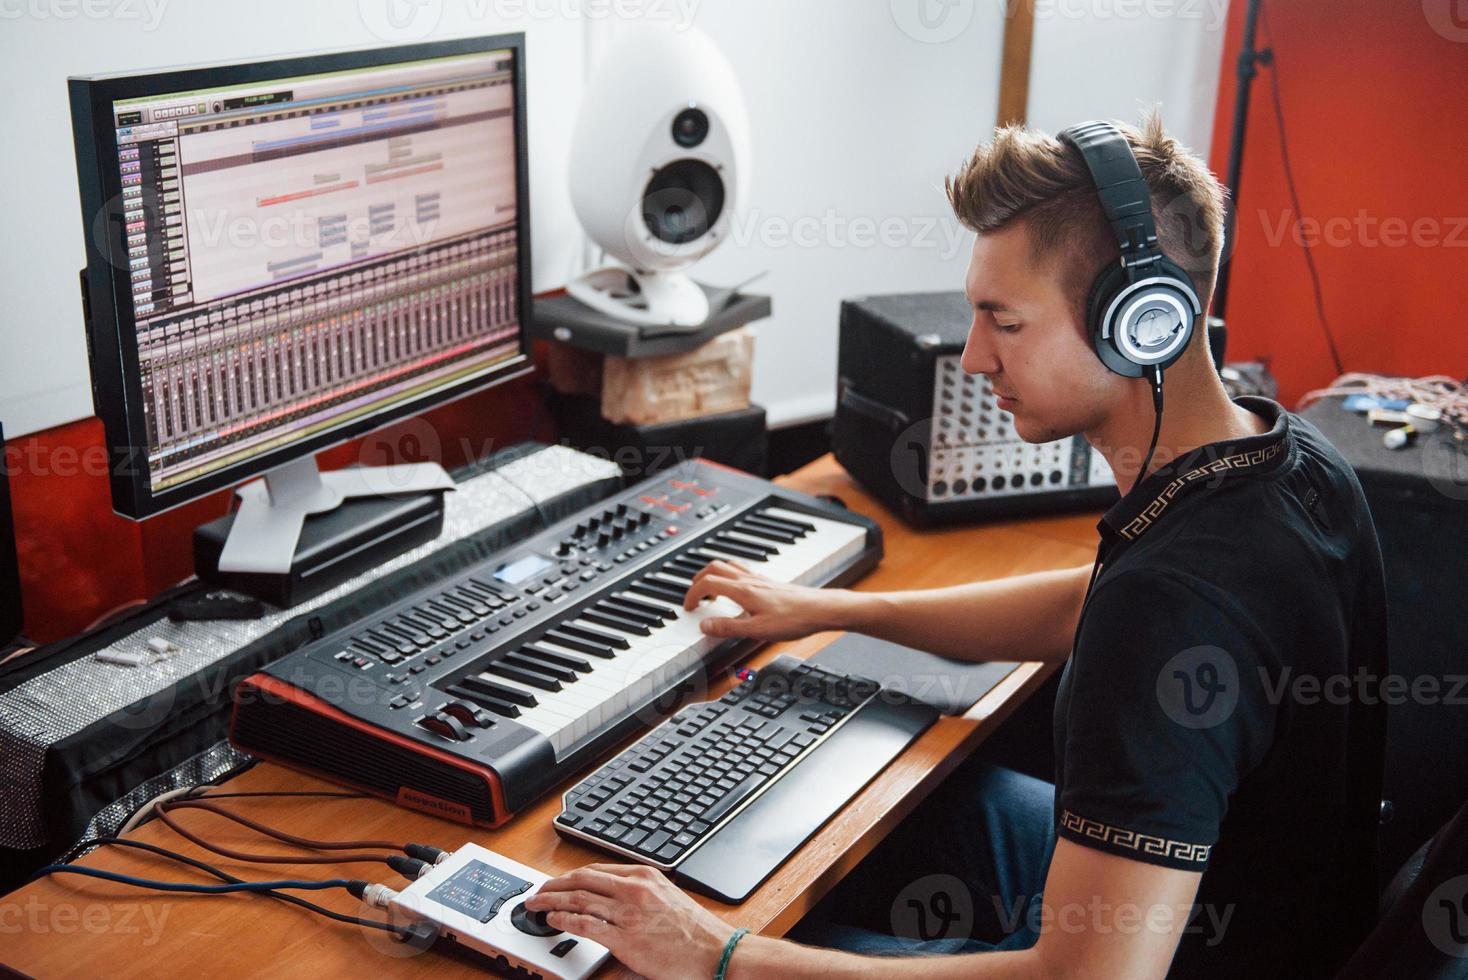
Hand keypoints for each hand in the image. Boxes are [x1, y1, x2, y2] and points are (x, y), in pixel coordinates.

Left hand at [523, 864, 734, 979]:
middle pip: (581, 880)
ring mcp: (628, 914)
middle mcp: (634, 889)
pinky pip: (586, 925)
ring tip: (536, 904)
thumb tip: (612, 898)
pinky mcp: (625, 939)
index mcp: (643, 876)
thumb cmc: (694, 931)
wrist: (714, 952)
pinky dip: (564, 920)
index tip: (558, 883)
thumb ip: (639, 893)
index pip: (595, 871)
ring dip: (551, 901)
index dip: (570, 877)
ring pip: (578, 900)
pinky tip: (553, 920)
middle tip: (538, 891)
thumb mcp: (665, 897)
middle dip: (554, 885)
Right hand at [682, 559, 844, 641]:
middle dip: (698, 580)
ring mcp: (759, 579)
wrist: (820, 609)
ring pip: (728, 565)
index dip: (692, 594)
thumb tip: (705, 626)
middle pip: (714, 567)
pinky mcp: (768, 582)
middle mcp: (749, 580)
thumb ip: (729, 627)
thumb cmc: (794, 619)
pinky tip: (735, 589)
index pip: (707, 583)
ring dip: (713, 574)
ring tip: (709, 590)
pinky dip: (729, 575)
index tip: (687, 607)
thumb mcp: (757, 630)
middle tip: (694, 597)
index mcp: (743, 590)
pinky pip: (742, 570)